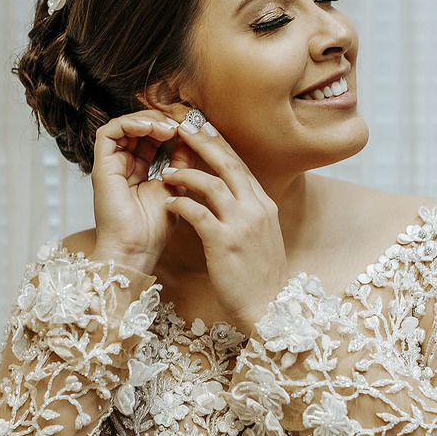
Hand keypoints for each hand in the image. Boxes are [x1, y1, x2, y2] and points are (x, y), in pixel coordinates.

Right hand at [89, 110, 180, 272]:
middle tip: (182, 124)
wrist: (136, 250)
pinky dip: (130, 124)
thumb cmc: (153, 229)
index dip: (170, 128)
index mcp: (138, 170)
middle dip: (161, 121)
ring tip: (169, 128)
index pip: (151, 137)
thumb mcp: (175, 187)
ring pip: (124, 126)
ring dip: (149, 121)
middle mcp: (122, 165)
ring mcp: (110, 165)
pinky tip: (152, 129)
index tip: (191, 128)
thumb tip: (193, 137)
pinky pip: (109, 133)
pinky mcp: (101, 167)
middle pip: (138, 128)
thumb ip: (181, 162)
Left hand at [160, 111, 287, 329]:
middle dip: (203, 142)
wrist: (270, 307)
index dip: (219, 144)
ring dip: (185, 174)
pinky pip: (197, 212)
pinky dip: (180, 204)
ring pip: (211, 183)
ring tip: (166, 173)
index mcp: (264, 205)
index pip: (240, 165)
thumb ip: (248, 213)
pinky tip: (168, 203)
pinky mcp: (224, 241)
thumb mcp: (262, 237)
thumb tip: (230, 198)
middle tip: (181, 127)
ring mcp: (242, 224)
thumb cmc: (261, 277)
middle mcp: (255, 208)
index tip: (202, 129)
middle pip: (227, 163)